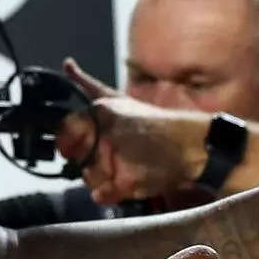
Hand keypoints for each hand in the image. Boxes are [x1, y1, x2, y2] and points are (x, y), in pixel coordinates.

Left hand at [53, 61, 214, 203]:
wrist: (195, 146)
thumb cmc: (158, 124)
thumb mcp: (121, 98)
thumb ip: (89, 84)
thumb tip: (67, 64)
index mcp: (102, 109)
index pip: (63, 130)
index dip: (69, 141)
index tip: (80, 145)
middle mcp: (106, 131)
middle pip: (74, 157)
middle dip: (87, 160)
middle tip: (110, 156)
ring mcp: (116, 156)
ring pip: (88, 177)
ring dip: (102, 178)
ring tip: (125, 167)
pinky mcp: (127, 180)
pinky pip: (101, 195)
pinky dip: (110, 194)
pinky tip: (126, 181)